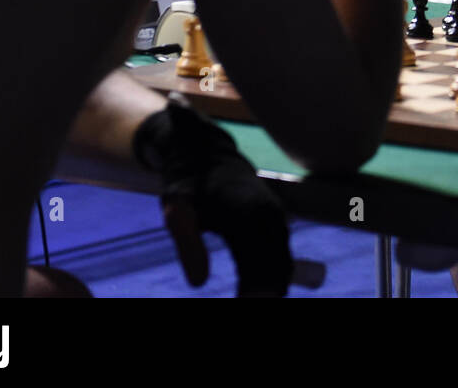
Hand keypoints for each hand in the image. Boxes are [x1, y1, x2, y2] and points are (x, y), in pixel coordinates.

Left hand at [135, 102, 292, 296]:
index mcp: (248, 208)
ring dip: (270, 289)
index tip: (251, 302)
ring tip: (256, 299)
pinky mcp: (273, 228)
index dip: (259, 286)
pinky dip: (271, 283)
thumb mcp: (177, 204)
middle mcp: (269, 214)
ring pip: (281, 265)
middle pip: (276, 265)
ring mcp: (274, 221)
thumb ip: (186, 240)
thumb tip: (198, 283)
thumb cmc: (189, 182)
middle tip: (247, 303)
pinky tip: (261, 297)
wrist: (207, 154)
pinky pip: (277, 261)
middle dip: (265, 292)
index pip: (262, 255)